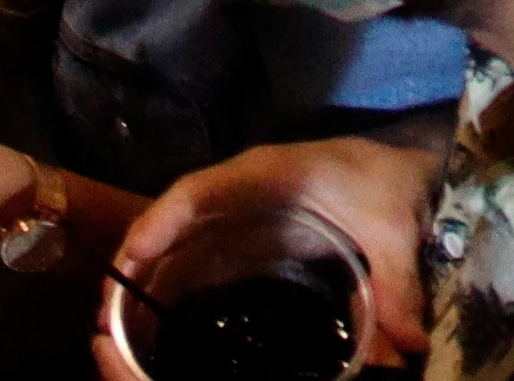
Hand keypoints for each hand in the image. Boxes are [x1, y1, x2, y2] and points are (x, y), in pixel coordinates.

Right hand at [103, 140, 437, 374]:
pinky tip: (158, 324)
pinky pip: (198, 258)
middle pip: (173, 223)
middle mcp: (239, 192)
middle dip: (136, 264)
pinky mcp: (247, 237)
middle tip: (107, 316)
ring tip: (118, 329)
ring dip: (147, 280)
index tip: (131, 255)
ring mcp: (238, 214)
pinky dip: (173, 286)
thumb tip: (406, 347)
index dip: (160, 222)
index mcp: (266, 176)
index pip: (198, 193)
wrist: (405, 166)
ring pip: (179, 244)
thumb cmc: (388, 182)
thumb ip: (397, 284)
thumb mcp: (394, 228)